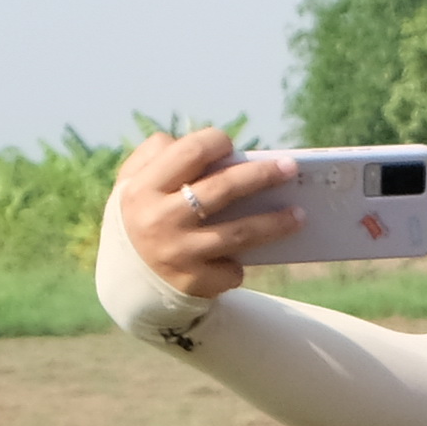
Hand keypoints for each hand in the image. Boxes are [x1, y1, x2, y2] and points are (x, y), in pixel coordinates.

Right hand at [116, 126, 298, 300]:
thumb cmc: (142, 216)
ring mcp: (178, 253)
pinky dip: (241, 263)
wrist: (126, 280)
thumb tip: (208, 146)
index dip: (216, 143)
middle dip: (261, 175)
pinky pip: (231, 269)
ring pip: (239, 233)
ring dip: (275, 223)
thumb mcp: (132, 183)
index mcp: (143, 187)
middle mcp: (159, 219)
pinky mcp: (194, 282)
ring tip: (300, 214)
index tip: (233, 145)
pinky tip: (254, 258)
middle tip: (290, 168)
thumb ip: (158, 155)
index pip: (189, 153)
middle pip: (222, 189)